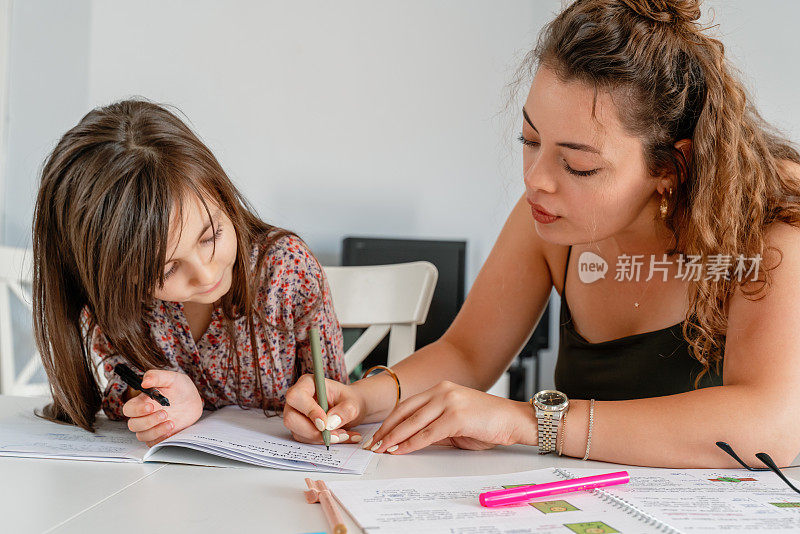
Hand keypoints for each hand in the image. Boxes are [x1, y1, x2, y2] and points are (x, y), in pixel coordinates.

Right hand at [122, 370, 203, 446]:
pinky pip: (153, 443)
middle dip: (148, 421)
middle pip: (133, 424)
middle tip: (164, 414)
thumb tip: (144, 381)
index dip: (137, 410)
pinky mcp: (160, 435)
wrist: (194, 401)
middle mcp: (144, 415)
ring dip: (155, 431)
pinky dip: (160, 439)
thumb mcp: (172, 378)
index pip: (129, 409)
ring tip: (171, 422)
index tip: (150, 406)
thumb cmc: (181, 388)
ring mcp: (152, 427)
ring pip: (142, 435)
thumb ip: (157, 376)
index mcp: (142, 401)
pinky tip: (171, 430)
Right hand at [283, 373, 365, 444]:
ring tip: (342, 435)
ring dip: (320, 438)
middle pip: (291, 418)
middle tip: (334, 435)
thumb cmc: (348, 400)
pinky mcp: (299, 428)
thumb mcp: (353, 403)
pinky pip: (305, 440)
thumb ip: (345, 411)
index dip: (309, 411)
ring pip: (297, 432)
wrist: (350, 409)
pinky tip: (338, 437)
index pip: (296, 396)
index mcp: (308, 383)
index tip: (324, 423)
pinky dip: (322, 442)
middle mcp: (297, 399)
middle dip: (313, 432)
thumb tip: (331, 423)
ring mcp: (296, 414)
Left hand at [365, 380, 534, 454]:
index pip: (407, 405)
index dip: (390, 421)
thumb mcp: (455, 423)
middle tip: (373, 444)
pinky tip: (401, 450)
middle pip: (405, 411)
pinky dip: (411, 443)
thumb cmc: (488, 423)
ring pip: (413, 421)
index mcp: (441, 389)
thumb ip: (434, 427)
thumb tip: (410, 441)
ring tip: (382, 449)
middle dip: (386, 429)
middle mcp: (442, 391)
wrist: (514, 420)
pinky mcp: (456, 415)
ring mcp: (449, 401)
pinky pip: (428, 433)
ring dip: (394, 437)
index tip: (378, 434)